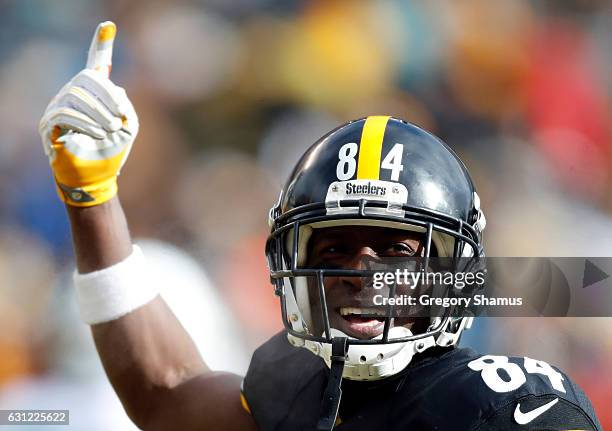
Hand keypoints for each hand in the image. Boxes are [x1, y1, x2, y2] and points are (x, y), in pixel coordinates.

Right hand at [38, 21, 137, 206]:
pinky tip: (98, 134)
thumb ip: (125, 105)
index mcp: (96, 94)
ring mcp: (59, 106)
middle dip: (107, 96)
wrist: (96, 179)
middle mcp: (75, 94)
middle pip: (87, 78)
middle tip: (119, 118)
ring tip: (110, 130)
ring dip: (98, 113)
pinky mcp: (49, 123)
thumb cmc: (112, 152)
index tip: (108, 26)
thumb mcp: (128, 127)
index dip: (101, 45)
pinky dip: (84, 122)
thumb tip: (115, 87)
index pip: (96, 63)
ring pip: (75, 95)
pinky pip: (64, 112)